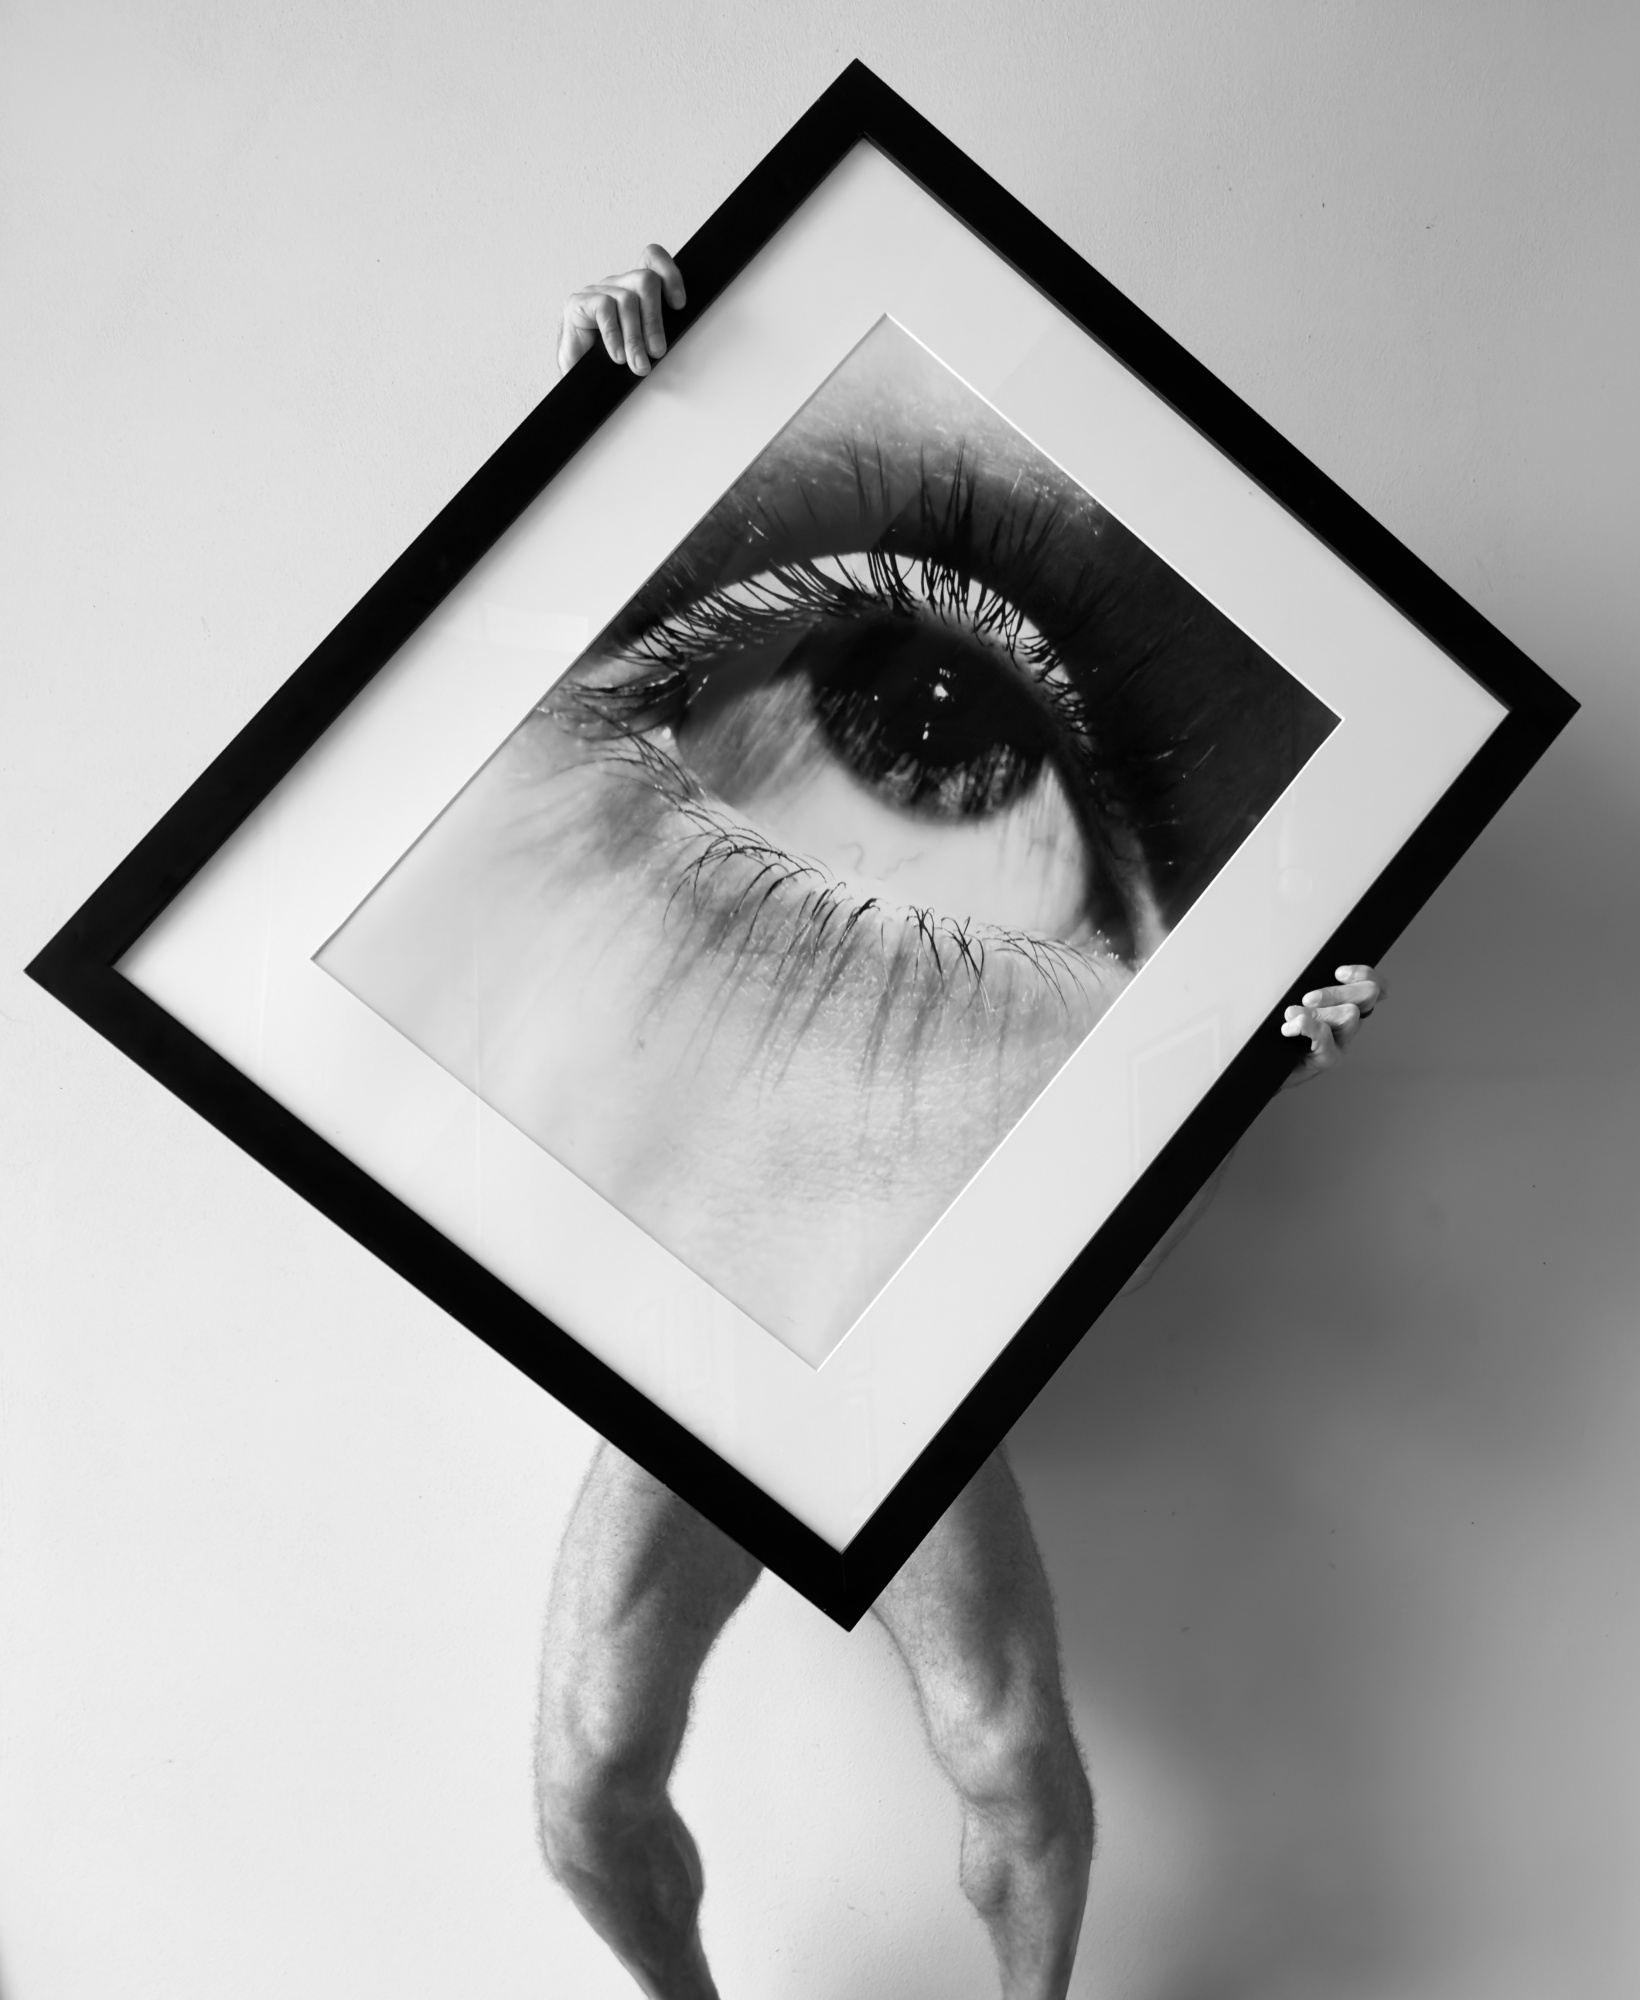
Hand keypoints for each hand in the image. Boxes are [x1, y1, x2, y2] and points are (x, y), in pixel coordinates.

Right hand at [557, 244, 685, 377]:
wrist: (580, 385)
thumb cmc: (611, 366)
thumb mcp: (644, 347)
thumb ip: (658, 333)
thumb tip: (672, 338)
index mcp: (635, 289)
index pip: (652, 259)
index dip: (669, 274)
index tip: (679, 305)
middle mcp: (616, 285)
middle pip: (645, 280)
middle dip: (655, 319)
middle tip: (657, 352)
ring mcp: (595, 291)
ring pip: (627, 299)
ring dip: (635, 336)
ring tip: (639, 364)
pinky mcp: (577, 303)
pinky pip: (603, 308)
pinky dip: (614, 335)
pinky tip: (618, 356)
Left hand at [1280, 963, 1382, 1085]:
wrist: (1269, 1066)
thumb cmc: (1283, 1032)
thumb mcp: (1296, 1002)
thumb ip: (1308, 987)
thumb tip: (1301, 966)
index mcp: (1347, 1004)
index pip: (1374, 984)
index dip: (1364, 974)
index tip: (1338, 972)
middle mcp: (1350, 1022)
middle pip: (1367, 994)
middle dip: (1336, 992)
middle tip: (1308, 999)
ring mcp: (1343, 1041)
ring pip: (1349, 1014)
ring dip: (1319, 1011)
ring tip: (1291, 1015)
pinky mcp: (1329, 1058)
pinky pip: (1325, 1036)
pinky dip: (1307, 1026)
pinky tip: (1290, 1028)